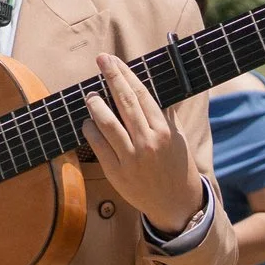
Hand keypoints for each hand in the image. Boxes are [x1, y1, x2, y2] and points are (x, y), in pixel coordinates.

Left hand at [82, 54, 202, 235]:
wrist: (176, 203)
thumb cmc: (176, 166)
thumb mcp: (177, 138)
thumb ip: (163, 115)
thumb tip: (147, 88)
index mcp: (164, 131)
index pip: (141, 95)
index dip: (126, 75)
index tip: (113, 60)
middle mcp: (147, 142)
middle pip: (124, 103)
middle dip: (111, 78)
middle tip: (100, 60)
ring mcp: (130, 158)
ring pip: (107, 124)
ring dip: (95, 105)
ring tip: (90, 95)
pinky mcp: (115, 172)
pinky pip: (97, 145)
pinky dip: (90, 130)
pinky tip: (87, 122)